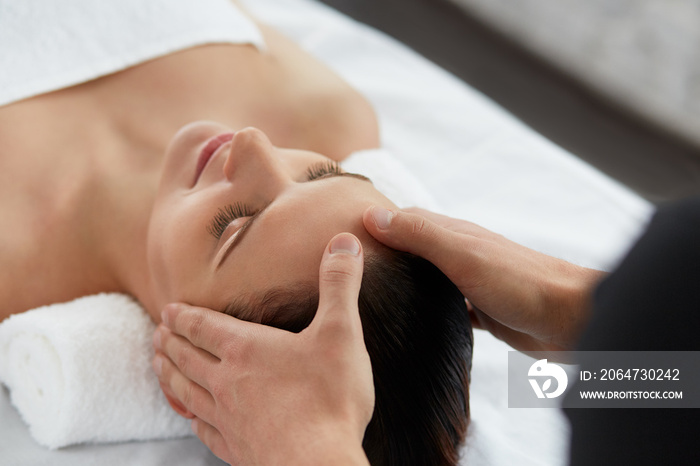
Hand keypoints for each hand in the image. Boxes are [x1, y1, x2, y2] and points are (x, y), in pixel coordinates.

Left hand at [152, 233, 372, 465]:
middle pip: (187, 357)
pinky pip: (202, 429)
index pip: (203, 326)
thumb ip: (340, 284)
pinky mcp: (235, 448)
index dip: (183, 316)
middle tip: (156, 333)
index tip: (167, 309)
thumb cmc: (329, 398)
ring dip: (169, 375)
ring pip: (186, 391)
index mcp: (247, 349)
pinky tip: (191, 419)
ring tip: (158, 365)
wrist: (318, 463)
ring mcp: (227, 418)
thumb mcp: (341, 332)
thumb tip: (344, 241)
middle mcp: (227, 381)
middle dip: (169, 342)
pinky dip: (190, 418)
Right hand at [363, 206, 605, 353]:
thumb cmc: (519, 282)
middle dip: (387, 253)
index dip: (376, 223)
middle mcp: (460, 253)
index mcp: (454, 234)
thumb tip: (371, 215)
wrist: (571, 319)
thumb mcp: (462, 253)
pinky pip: (445, 305)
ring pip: (428, 277)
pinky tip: (412, 323)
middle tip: (351, 270)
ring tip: (373, 296)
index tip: (343, 235)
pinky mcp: (481, 310)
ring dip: (406, 281)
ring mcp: (471, 282)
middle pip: (415, 248)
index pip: (406, 220)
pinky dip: (426, 308)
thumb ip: (420, 235)